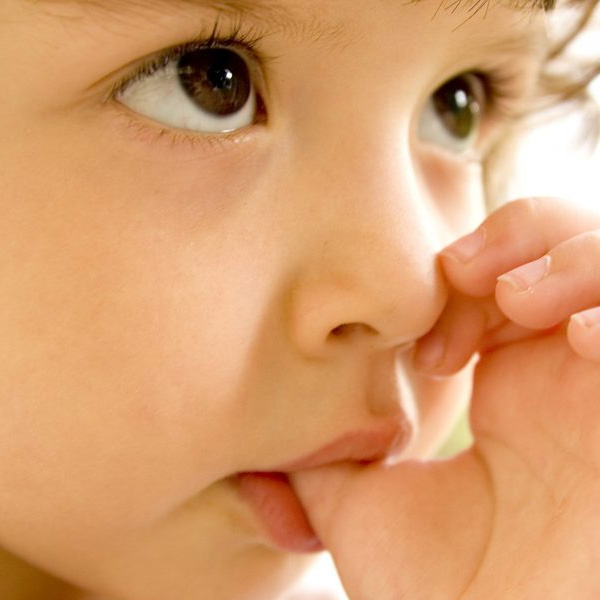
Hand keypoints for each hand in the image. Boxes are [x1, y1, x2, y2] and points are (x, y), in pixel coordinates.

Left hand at [292, 198, 599, 599]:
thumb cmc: (439, 592)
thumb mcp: (357, 499)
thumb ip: (322, 445)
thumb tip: (271, 416)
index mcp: (509, 385)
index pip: (501, 279)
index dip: (465, 280)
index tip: (425, 347)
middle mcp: (565, 376)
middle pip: (565, 246)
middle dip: (521, 240)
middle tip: (469, 278)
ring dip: (570, 258)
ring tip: (521, 303)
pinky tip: (580, 338)